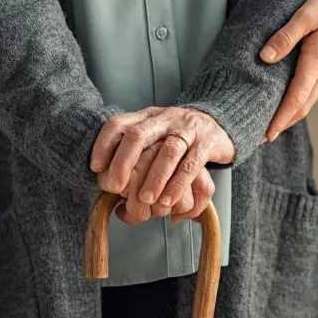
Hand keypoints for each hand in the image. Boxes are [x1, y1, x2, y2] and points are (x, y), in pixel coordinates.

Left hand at [91, 107, 233, 213]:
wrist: (221, 124)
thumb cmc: (179, 138)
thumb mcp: (155, 137)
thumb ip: (135, 156)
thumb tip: (111, 190)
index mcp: (147, 116)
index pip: (119, 124)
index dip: (104, 144)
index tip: (96, 168)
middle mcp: (165, 118)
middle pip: (139, 135)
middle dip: (123, 162)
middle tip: (114, 187)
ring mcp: (187, 128)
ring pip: (168, 151)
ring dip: (154, 178)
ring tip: (145, 200)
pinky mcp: (208, 142)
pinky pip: (192, 164)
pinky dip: (179, 184)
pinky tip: (169, 200)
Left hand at [260, 0, 317, 138]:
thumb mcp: (307, 15)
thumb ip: (286, 37)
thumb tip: (265, 57)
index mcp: (315, 64)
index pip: (295, 101)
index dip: (280, 120)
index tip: (266, 135)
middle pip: (300, 109)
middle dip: (280, 125)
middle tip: (260, 138)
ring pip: (307, 104)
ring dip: (289, 118)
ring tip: (271, 126)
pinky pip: (312, 94)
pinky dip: (298, 106)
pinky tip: (288, 106)